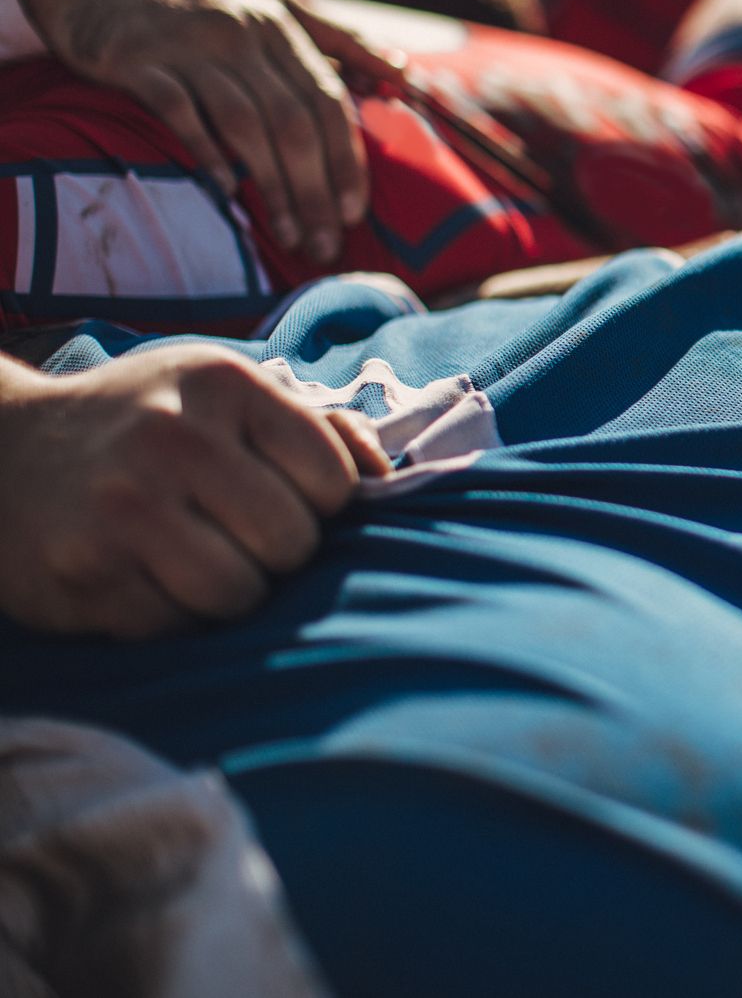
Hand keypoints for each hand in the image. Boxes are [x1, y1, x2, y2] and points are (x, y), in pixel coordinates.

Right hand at [0, 345, 389, 637]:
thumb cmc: (145, 424)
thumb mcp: (224, 394)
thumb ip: (318, 427)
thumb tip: (392, 479)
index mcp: (223, 384)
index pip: (335, 480)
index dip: (320, 502)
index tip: (280, 493)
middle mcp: (172, 439)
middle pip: (292, 543)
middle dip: (277, 551)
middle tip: (235, 532)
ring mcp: (120, 509)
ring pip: (239, 594)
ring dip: (230, 590)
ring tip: (196, 556)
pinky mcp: (79, 575)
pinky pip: (174, 627)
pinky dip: (174, 615)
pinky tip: (143, 576)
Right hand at [16, 0, 388, 261]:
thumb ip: (334, 36)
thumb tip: (401, 69)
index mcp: (278, 23)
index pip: (327, 101)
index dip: (347, 160)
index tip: (357, 212)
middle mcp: (241, 32)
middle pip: (294, 122)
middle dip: (317, 190)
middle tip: (327, 244)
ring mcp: (188, 44)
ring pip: (246, 124)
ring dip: (273, 187)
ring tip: (289, 236)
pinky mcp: (136, 57)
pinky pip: (180, 111)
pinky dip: (207, 153)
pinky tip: (225, 191)